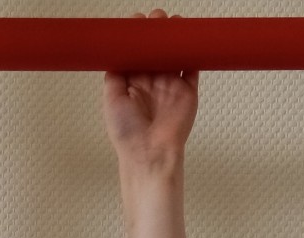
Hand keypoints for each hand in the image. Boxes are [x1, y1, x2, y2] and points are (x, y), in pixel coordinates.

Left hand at [103, 9, 198, 164]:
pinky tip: (190, 39)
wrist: (150, 152)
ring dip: (174, 39)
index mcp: (132, 84)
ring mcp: (170, 85)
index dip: (136, 39)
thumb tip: (113, 54)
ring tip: (173, 23)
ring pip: (174, 55)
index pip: (135, 54)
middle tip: (156, 19)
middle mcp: (151, 83)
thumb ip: (114, 76)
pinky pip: (192, 66)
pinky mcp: (187, 90)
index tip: (136, 23)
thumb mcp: (111, 100)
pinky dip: (192, 52)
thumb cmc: (127, 133)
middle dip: (156, 33)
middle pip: (156, 51)